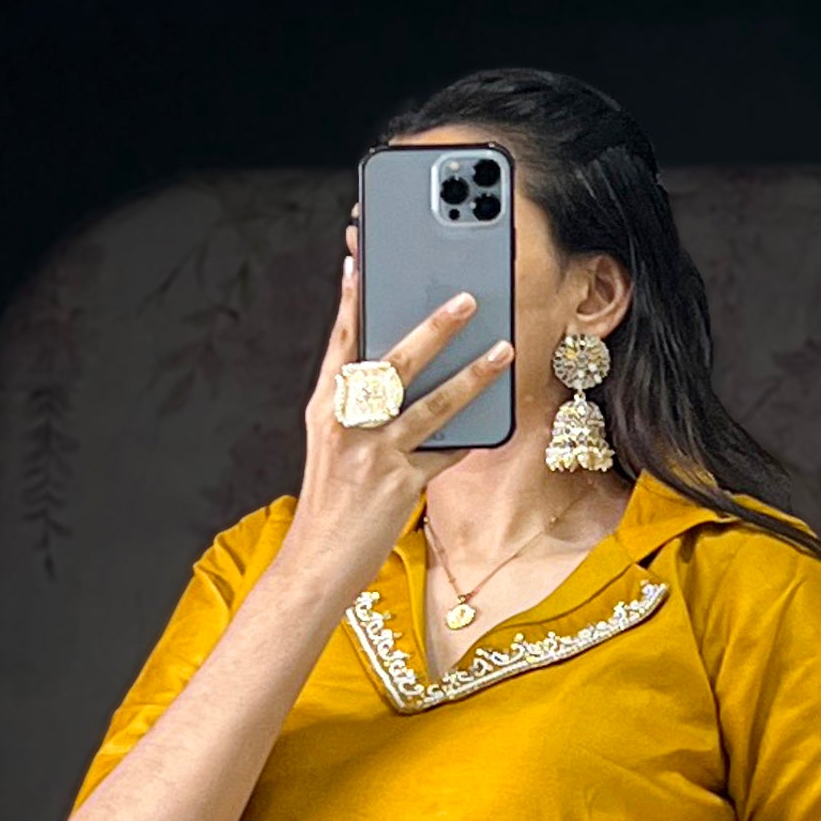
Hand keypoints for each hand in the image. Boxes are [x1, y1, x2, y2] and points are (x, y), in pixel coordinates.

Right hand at [282, 240, 514, 603]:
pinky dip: (471, 434)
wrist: (318, 562)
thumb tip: (389, 365)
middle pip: (393, 363)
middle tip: (467, 297)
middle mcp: (347, 424)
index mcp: (326, 406)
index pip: (343, 341)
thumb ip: (353, 401)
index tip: (366, 259)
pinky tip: (497, 415)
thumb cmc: (331, 500)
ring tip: (502, 350)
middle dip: (433, 328)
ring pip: (430, 404)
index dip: (355, 298)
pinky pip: (444, 452)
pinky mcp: (399, 486)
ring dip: (471, 374)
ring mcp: (374, 454)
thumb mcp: (331, 443)